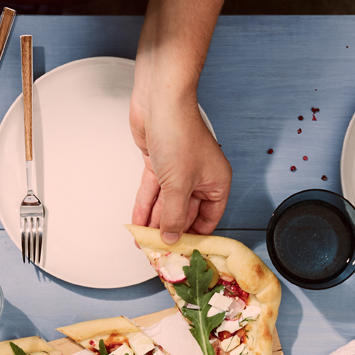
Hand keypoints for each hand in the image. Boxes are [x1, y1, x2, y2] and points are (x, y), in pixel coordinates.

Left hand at [129, 92, 230, 242]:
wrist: (160, 100)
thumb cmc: (180, 132)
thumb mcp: (178, 185)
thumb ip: (173, 216)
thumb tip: (170, 238)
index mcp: (216, 183)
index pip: (208, 221)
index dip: (194, 238)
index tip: (180, 254)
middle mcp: (200, 178)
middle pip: (184, 214)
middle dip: (169, 232)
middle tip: (156, 251)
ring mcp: (179, 171)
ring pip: (166, 204)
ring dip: (153, 222)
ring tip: (142, 242)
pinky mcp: (160, 164)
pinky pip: (152, 192)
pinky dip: (144, 207)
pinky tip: (137, 223)